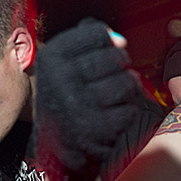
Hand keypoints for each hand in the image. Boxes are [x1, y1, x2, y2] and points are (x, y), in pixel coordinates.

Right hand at [33, 18, 139, 180]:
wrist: (55, 147)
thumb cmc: (66, 96)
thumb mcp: (63, 64)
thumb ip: (86, 41)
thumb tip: (119, 40)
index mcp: (50, 57)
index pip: (95, 33)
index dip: (107, 42)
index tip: (104, 52)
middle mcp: (60, 79)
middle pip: (116, 57)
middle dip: (122, 65)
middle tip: (116, 73)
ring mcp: (77, 105)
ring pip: (127, 83)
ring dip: (128, 89)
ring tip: (116, 94)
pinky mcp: (94, 129)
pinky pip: (129, 110)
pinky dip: (126, 112)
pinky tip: (113, 114)